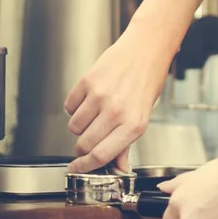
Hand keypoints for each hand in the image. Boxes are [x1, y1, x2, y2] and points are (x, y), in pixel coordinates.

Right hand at [64, 25, 171, 172]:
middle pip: (84, 144)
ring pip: (74, 127)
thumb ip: (127, 143)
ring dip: (79, 126)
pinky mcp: (87, 81)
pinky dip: (75, 107)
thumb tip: (118, 167)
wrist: (146, 49)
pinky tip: (90, 100)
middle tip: (87, 140)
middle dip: (82, 148)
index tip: (77, 169)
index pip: (102, 155)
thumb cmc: (148, 81)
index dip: (85, 166)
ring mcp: (100, 96)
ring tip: (94, 114)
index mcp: (134, 125)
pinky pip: (69, 106)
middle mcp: (116, 112)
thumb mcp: (143, 116)